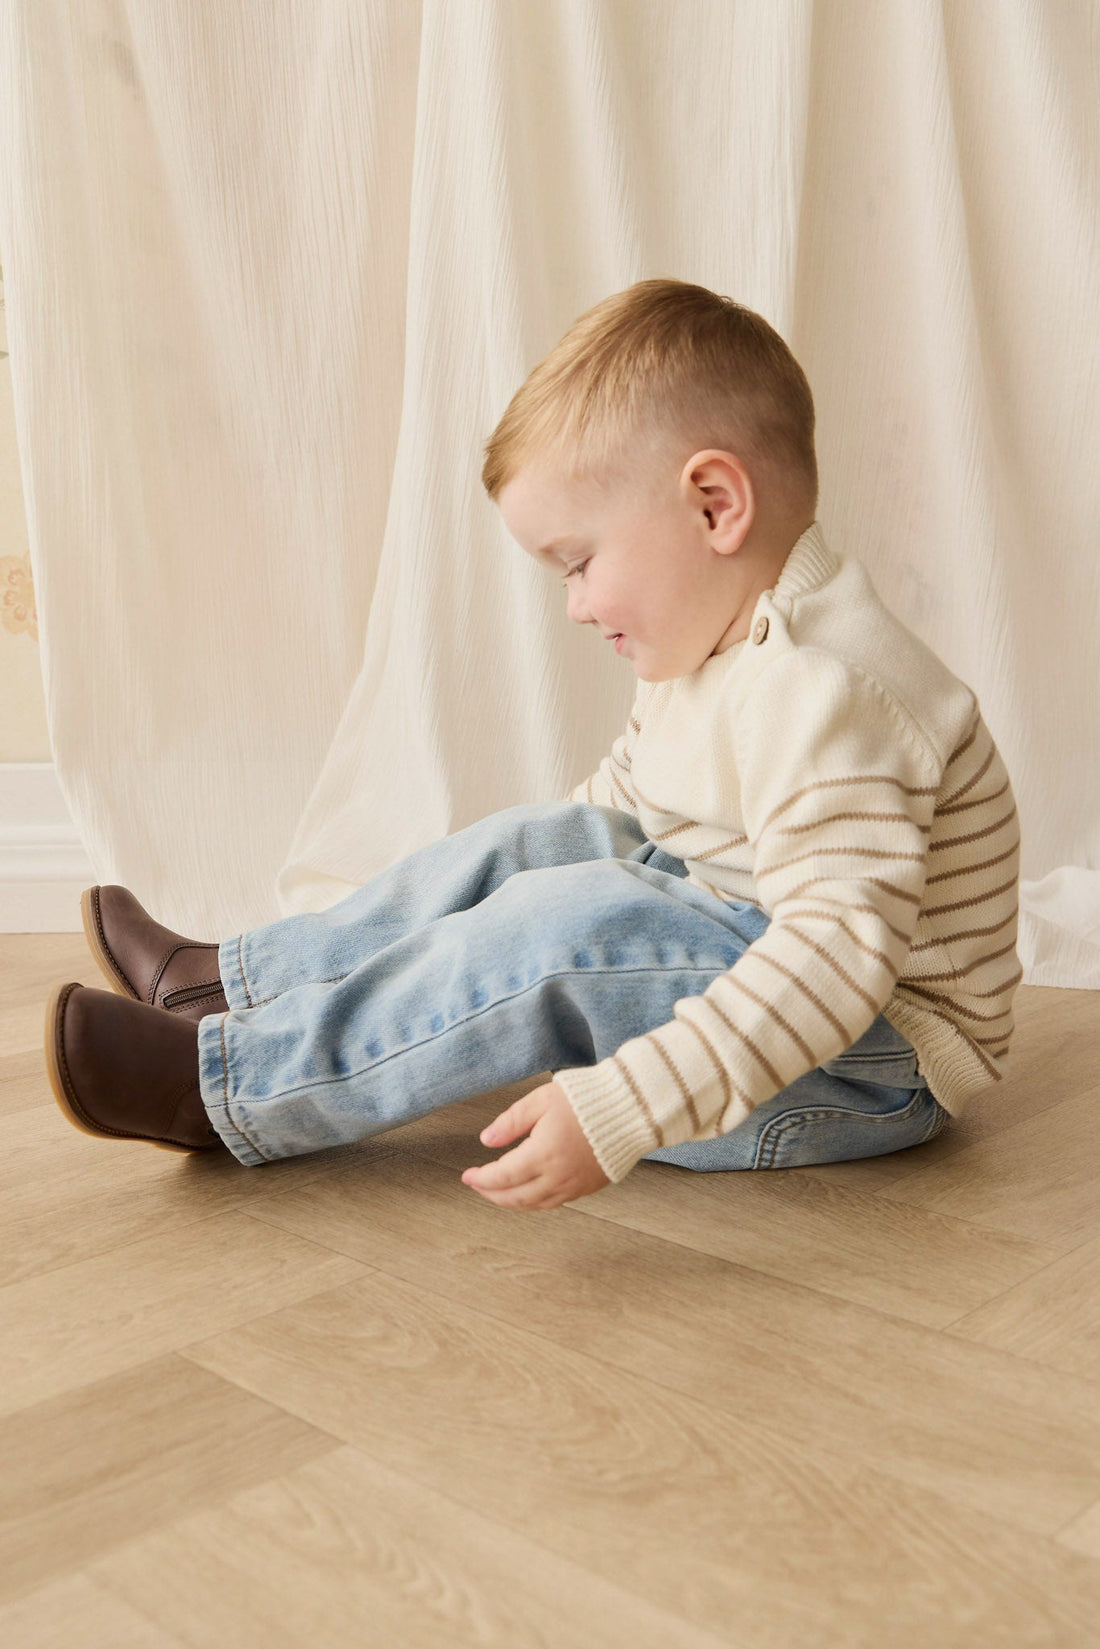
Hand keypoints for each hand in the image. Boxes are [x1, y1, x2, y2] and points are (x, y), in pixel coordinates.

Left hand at [461, 1079, 610, 1209]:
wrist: (632, 1108)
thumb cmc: (588, 1098)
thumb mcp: (542, 1100)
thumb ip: (511, 1121)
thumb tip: (487, 1140)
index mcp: (544, 1154)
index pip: (502, 1176)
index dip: (481, 1179)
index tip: (467, 1176)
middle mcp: (558, 1176)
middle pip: (516, 1197)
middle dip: (492, 1194)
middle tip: (477, 1185)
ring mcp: (575, 1185)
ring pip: (535, 1204)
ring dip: (512, 1201)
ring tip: (497, 1192)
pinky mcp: (589, 1187)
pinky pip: (555, 1202)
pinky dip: (535, 1202)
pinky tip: (528, 1193)